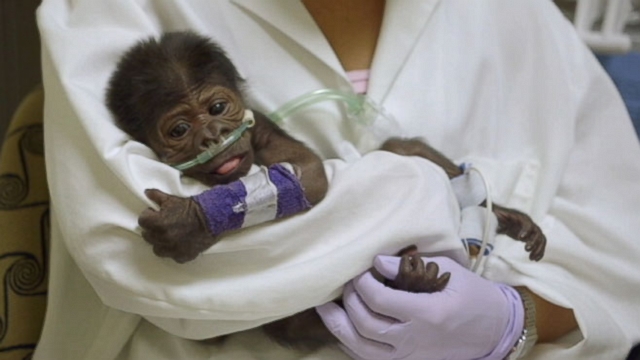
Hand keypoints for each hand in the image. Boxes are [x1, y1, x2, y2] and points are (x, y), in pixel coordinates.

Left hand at [138, 189, 217, 262]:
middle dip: (152, 229)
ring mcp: (171, 249)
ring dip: (160, 242)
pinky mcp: (181, 256)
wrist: (211, 218)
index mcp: (156, 223)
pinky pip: (172, 256)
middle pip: (147, 236)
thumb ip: (156, 196)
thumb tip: (146, 193)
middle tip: (162, 223)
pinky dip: (174, 251)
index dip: (149, 215)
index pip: (142, 221)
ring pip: (157, 248)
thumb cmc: (191, 208)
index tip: (155, 214)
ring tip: (168, 235)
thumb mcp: (172, 199)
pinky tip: (179, 243)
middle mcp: (162, 238)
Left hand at [316, 256, 523, 359]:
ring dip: (339, 326)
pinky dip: (350, 343)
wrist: (494, 330)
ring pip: (361, 348)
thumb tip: (377, 262)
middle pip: (365, 325)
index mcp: (427, 314)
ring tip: (326, 307)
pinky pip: (369, 358)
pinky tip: (341, 327)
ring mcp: (408, 355)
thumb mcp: (450, 272)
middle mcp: (414, 340)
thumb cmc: (474, 296)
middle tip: (347, 283)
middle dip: (350, 300)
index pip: (379, 301)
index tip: (362, 269)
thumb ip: (412, 267)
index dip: (363, 284)